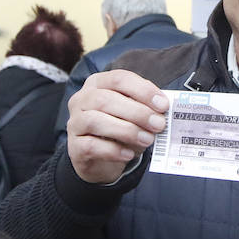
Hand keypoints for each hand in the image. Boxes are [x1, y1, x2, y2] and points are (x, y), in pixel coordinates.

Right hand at [65, 70, 168, 184]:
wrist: (100, 159)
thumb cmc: (119, 130)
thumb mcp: (134, 115)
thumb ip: (146, 108)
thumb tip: (164, 111)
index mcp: (97, 84)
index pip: (119, 78)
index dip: (143, 90)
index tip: (163, 105)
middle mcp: (81, 100)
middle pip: (106, 99)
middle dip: (137, 112)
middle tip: (159, 125)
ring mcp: (74, 123)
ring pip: (95, 121)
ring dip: (126, 130)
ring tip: (148, 140)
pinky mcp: (74, 147)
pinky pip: (91, 146)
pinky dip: (113, 150)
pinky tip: (129, 154)